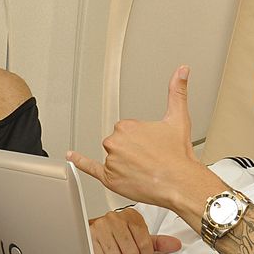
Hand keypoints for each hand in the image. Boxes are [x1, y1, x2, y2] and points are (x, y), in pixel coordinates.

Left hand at [68, 66, 207, 211]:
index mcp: (126, 126)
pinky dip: (80, 162)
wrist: (179, 182)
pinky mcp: (109, 178)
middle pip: (118, 143)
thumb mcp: (178, 118)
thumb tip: (182, 71)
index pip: (126, 130)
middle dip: (131, 150)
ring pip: (113, 158)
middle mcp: (114, 142)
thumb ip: (177, 92)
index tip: (151, 145)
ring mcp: (111, 160)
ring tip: (144, 169)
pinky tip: (72, 157)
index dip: (140, 139)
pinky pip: (90, 168)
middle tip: (149, 158)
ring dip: (125, 163)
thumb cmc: (178, 155)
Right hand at [89, 208, 180, 253]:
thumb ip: (157, 242)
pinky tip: (105, 252)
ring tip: (115, 251)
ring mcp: (101, 226)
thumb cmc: (117, 235)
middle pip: (131, 252)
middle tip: (126, 253)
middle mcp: (115, 218)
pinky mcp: (89, 236)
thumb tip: (176, 245)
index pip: (145, 242)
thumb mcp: (138, 237)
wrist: (93, 231)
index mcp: (131, 216)